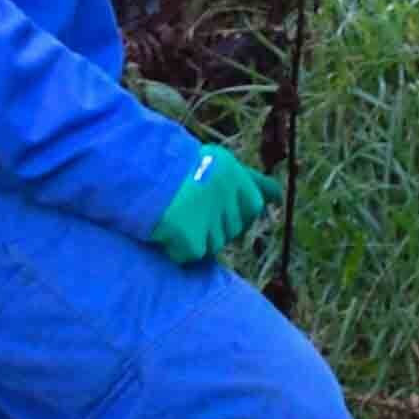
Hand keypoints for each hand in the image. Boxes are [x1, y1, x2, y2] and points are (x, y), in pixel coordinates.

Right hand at [145, 136, 274, 266]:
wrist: (140, 171)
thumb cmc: (179, 168)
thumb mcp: (220, 164)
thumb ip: (251, 181)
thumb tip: (278, 195)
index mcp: (236, 176)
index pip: (253, 205)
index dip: (234, 208)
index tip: (214, 202)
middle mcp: (228, 196)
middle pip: (234, 228)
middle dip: (216, 224)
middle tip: (191, 208)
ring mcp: (210, 218)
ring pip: (214, 244)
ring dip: (198, 237)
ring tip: (177, 216)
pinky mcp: (191, 237)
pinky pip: (192, 254)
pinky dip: (179, 248)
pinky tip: (167, 230)